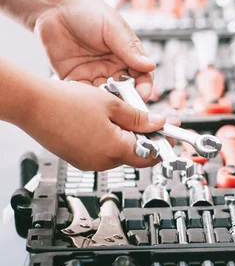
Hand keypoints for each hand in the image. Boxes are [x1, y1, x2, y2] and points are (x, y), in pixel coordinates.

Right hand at [24, 79, 168, 170]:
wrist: (33, 105)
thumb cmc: (67, 103)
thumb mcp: (112, 104)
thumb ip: (139, 117)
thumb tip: (159, 124)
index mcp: (114, 150)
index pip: (150, 156)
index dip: (163, 144)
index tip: (171, 134)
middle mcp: (101, 162)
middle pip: (135, 154)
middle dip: (145, 138)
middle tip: (150, 119)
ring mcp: (88, 162)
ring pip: (119, 153)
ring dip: (127, 137)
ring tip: (124, 115)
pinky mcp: (78, 158)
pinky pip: (103, 151)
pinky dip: (111, 139)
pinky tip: (106, 121)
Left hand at [34, 0, 155, 99]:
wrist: (55, 7)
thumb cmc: (88, 11)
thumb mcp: (113, 28)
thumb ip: (129, 49)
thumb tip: (150, 66)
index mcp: (127, 55)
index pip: (142, 76)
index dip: (144, 87)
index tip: (143, 95)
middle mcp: (113, 67)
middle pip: (126, 90)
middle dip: (127, 100)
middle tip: (125, 106)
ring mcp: (94, 74)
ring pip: (106, 95)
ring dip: (107, 101)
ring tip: (104, 103)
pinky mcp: (74, 78)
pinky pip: (83, 94)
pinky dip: (87, 100)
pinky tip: (87, 99)